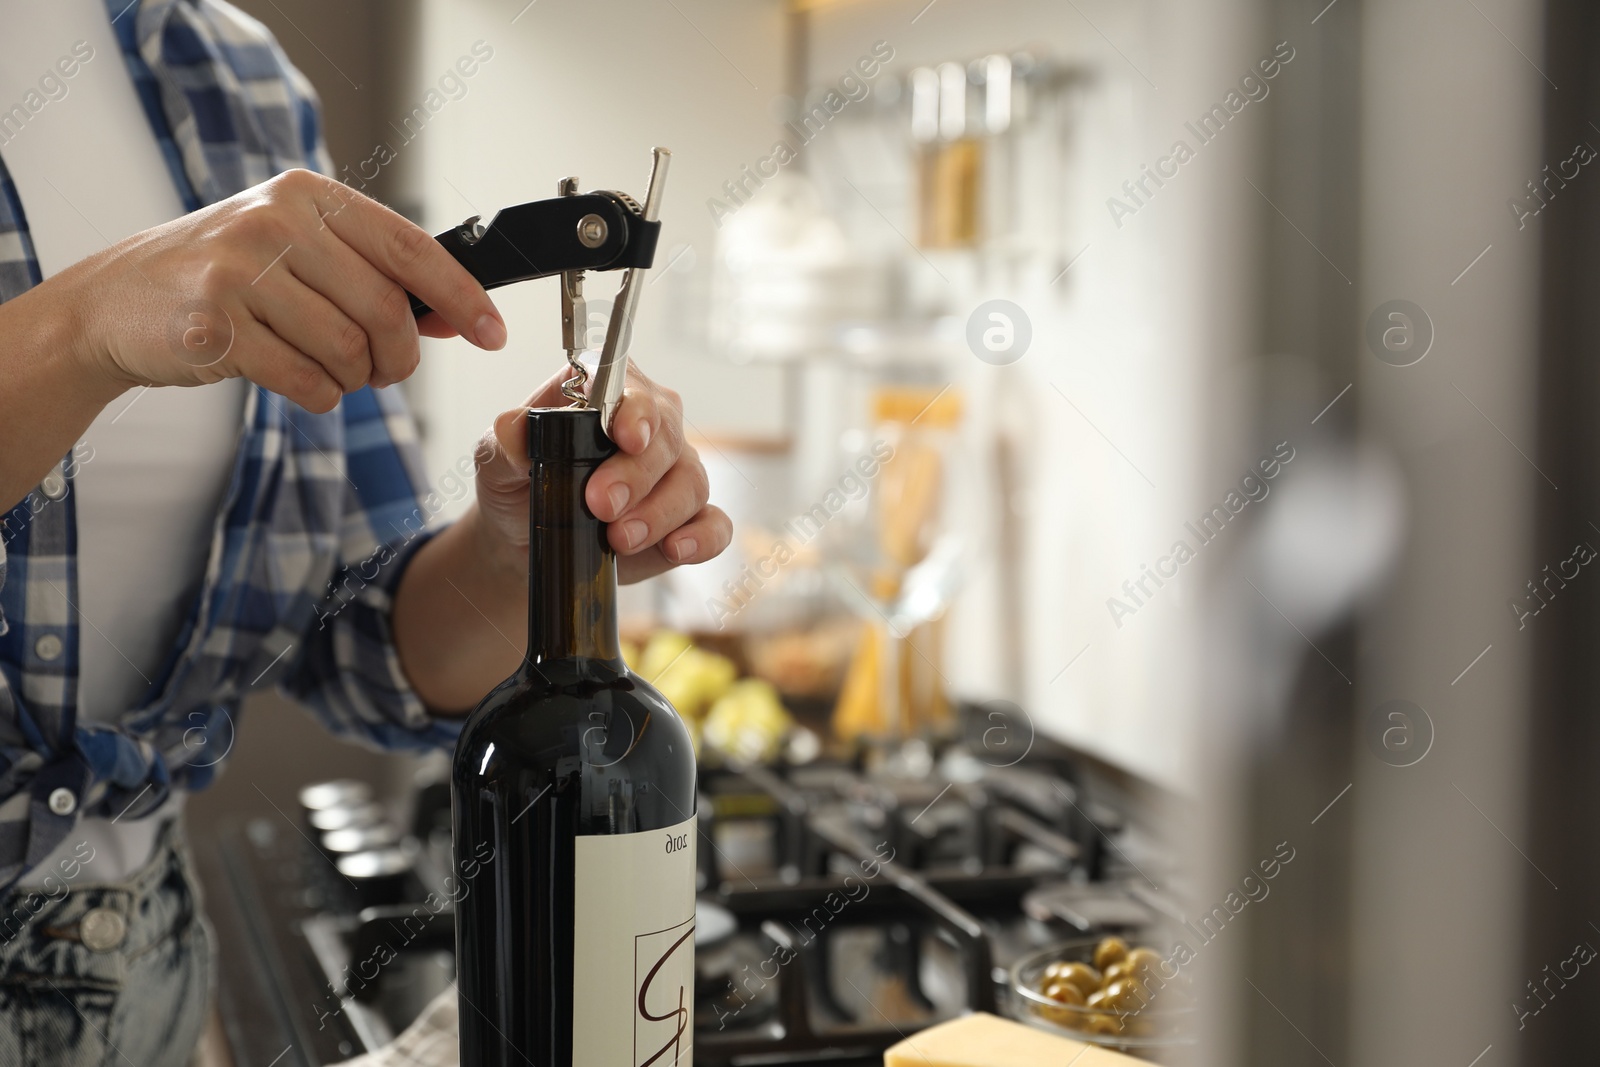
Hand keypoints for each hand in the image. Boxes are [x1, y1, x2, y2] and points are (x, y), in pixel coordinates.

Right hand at [57, 168, 504, 409]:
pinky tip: (300, 383)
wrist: (116, 302)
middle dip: (400, 357)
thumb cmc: (226, 277)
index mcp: (308, 196)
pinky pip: (307, 382)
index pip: (410, 248)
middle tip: (384, 371)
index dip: (461, 296)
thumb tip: (459, 316)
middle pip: (386, 310)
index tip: (494, 334)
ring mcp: (239, 274)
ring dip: (354, 380)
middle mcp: (275, 223)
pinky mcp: (214, 328)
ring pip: (348, 351)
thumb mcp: (299, 251)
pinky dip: (319, 397)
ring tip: (331, 372)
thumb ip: (374, 274)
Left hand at [473, 363, 732, 583]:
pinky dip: (701, 537)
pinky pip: (715, 524)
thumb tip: (513, 428)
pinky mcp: (688, 519)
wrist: (526, 543)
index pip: (630, 386)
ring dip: (658, 514)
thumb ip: (505, 443)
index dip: (634, 410)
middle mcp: (650, 425)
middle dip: (637, 474)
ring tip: (619, 540)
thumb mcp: (496, 462)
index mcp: (605, 393)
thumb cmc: (518, 487)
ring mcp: (674, 472)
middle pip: (666, 437)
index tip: (625, 436)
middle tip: (600, 505)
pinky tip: (677, 549)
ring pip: (691, 482)